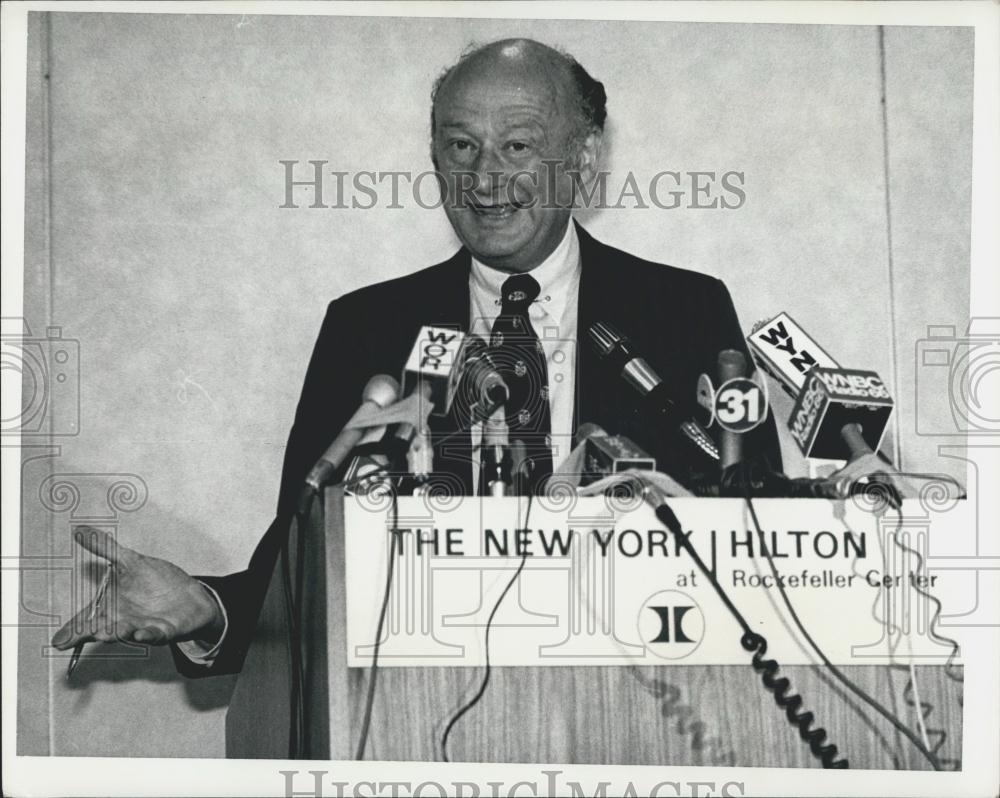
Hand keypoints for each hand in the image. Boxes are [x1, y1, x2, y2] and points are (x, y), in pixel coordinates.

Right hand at [51, 526, 224, 649]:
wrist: (189, 597)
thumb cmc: (156, 583)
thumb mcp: (130, 561)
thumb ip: (105, 548)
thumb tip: (79, 530)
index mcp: (113, 607)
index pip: (87, 620)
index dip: (72, 630)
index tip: (58, 641)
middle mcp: (125, 620)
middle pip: (104, 629)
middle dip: (93, 631)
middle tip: (83, 632)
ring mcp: (144, 626)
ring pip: (127, 633)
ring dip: (117, 633)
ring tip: (104, 634)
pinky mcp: (165, 630)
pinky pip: (155, 635)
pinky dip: (148, 635)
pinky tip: (141, 634)